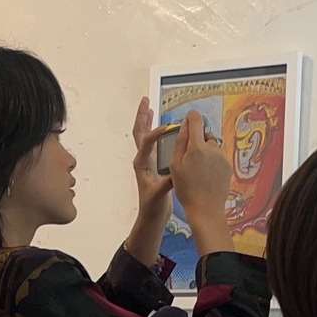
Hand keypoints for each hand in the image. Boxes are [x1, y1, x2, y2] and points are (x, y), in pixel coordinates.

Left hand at [131, 97, 175, 218]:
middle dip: (141, 116)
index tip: (168, 126)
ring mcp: (147, 160)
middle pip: (139, 132)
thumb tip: (176, 171)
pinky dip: (157, 131)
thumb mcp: (160, 195)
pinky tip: (164, 126)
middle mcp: (142, 159)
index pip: (146, 142)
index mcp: (141, 164)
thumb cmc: (153, 206)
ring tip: (149, 106)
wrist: (151, 216)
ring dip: (146, 120)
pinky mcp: (154, 163)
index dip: (156, 132)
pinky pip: (154, 142)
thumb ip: (167, 182)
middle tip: (145, 100)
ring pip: (144, 135)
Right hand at [169, 109, 232, 230]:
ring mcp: (222, 157)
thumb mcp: (175, 165)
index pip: (196, 120)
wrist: (205, 208)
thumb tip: (184, 124)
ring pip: (212, 145)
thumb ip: (179, 142)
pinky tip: (207, 174)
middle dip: (197, 140)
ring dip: (206, 151)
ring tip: (198, 168)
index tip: (188, 119)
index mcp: (197, 147)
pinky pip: (218, 156)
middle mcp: (212, 148)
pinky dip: (212, 160)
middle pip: (204, 134)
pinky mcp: (228, 165)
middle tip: (189, 157)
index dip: (191, 117)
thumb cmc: (186, 188)